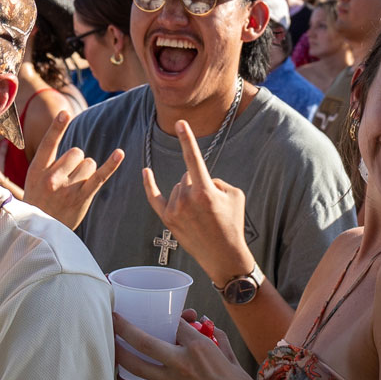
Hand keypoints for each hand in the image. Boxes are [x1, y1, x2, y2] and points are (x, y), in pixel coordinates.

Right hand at [23, 109, 123, 230]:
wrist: (40, 231)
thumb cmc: (39, 201)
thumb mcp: (33, 180)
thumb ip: (48, 162)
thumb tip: (72, 145)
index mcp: (37, 170)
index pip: (48, 144)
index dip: (57, 127)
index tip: (65, 113)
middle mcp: (52, 178)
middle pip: (77, 152)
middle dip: (76, 161)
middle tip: (67, 179)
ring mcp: (67, 188)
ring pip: (89, 163)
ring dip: (86, 171)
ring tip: (74, 187)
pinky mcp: (82, 197)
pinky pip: (100, 176)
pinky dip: (111, 164)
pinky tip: (120, 153)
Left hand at [113, 307, 256, 379]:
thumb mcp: (230, 357)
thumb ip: (216, 338)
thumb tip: (205, 324)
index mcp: (200, 348)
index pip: (174, 323)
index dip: (169, 316)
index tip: (165, 314)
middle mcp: (182, 363)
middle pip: (143, 341)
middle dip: (123, 328)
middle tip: (113, 317)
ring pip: (137, 365)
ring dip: (121, 354)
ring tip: (112, 343)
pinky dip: (140, 371)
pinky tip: (135, 365)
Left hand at [142, 122, 250, 286]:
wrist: (223, 256)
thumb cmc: (232, 224)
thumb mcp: (235, 195)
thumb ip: (217, 181)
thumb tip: (201, 179)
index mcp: (204, 191)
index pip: (193, 159)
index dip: (187, 139)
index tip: (180, 123)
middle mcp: (186, 198)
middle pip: (187, 175)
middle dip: (198, 183)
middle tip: (210, 207)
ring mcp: (174, 209)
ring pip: (178, 186)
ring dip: (188, 193)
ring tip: (201, 215)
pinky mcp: (167, 219)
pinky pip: (155, 197)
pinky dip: (150, 185)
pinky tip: (146, 171)